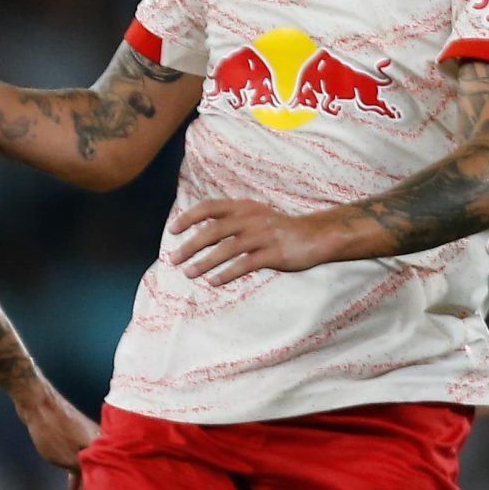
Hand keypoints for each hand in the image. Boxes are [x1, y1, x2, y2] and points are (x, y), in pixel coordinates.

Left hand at [18, 382, 99, 489]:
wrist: (38, 402)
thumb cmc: (53, 430)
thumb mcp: (68, 459)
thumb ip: (83, 473)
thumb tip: (95, 485)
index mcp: (102, 445)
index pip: (109, 470)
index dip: (104, 486)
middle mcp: (99, 438)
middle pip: (100, 465)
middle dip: (94, 482)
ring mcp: (87, 432)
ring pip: (89, 459)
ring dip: (83, 474)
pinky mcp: (75, 429)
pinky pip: (79, 452)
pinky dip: (75, 464)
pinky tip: (70, 477)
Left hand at [168, 198, 345, 283]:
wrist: (316, 236)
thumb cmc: (279, 229)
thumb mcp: (254, 217)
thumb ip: (231, 221)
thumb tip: (200, 233)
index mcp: (244, 207)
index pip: (210, 207)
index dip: (189, 217)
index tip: (172, 230)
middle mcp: (251, 218)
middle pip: (214, 230)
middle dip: (191, 245)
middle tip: (174, 259)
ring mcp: (264, 235)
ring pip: (228, 248)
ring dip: (205, 262)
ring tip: (189, 274)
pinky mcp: (274, 253)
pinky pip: (246, 264)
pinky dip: (228, 273)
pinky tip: (214, 282)